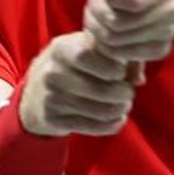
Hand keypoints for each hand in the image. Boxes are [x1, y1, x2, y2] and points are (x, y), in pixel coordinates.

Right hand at [18, 31, 135, 136]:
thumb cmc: (73, 65)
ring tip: (124, 106)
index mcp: (61, 48)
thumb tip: (139, 79)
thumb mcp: (87, 50)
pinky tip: (118, 119)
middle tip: (129, 93)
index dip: (112, 67)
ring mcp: (51, 97)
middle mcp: (52, 72)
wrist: (34, 93)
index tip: (121, 72)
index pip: (89, 56)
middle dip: (123, 94)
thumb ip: (117, 55)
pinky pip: (91, 126)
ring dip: (120, 110)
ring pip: (99, 111)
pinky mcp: (53, 119)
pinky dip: (111, 125)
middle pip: (100, 89)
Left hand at [83, 0, 173, 71]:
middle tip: (94, 6)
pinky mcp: (162, 48)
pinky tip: (110, 32)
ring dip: (100, 32)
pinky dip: (111, 48)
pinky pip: (127, 55)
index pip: (132, 0)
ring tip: (99, 18)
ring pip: (119, 43)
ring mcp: (170, 31)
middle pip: (120, 25)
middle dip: (98, 16)